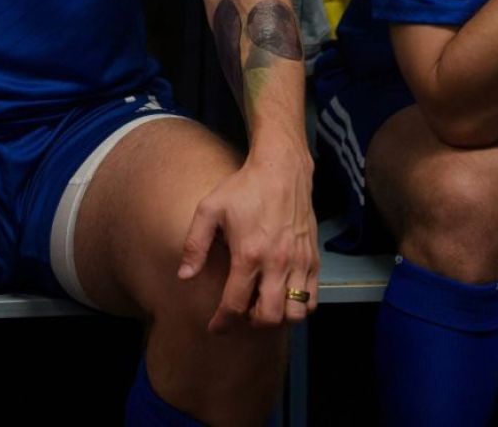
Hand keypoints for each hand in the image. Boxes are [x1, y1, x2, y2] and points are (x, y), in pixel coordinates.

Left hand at [178, 154, 317, 329]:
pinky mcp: (313, 259)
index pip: (236, 304)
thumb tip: (184, 276)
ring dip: (278, 317)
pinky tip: (283, 296)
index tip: (215, 328)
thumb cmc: (243, 188)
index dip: (223, 322)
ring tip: (263, 305)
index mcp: (249, 254)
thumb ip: (194, 245)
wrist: (282, 170)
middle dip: (252, 323)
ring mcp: (299, 263)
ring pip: (295, 313)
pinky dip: (299, 306)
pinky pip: (313, 299)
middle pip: (269, 317)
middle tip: (241, 314)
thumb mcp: (209, 209)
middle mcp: (277, 263)